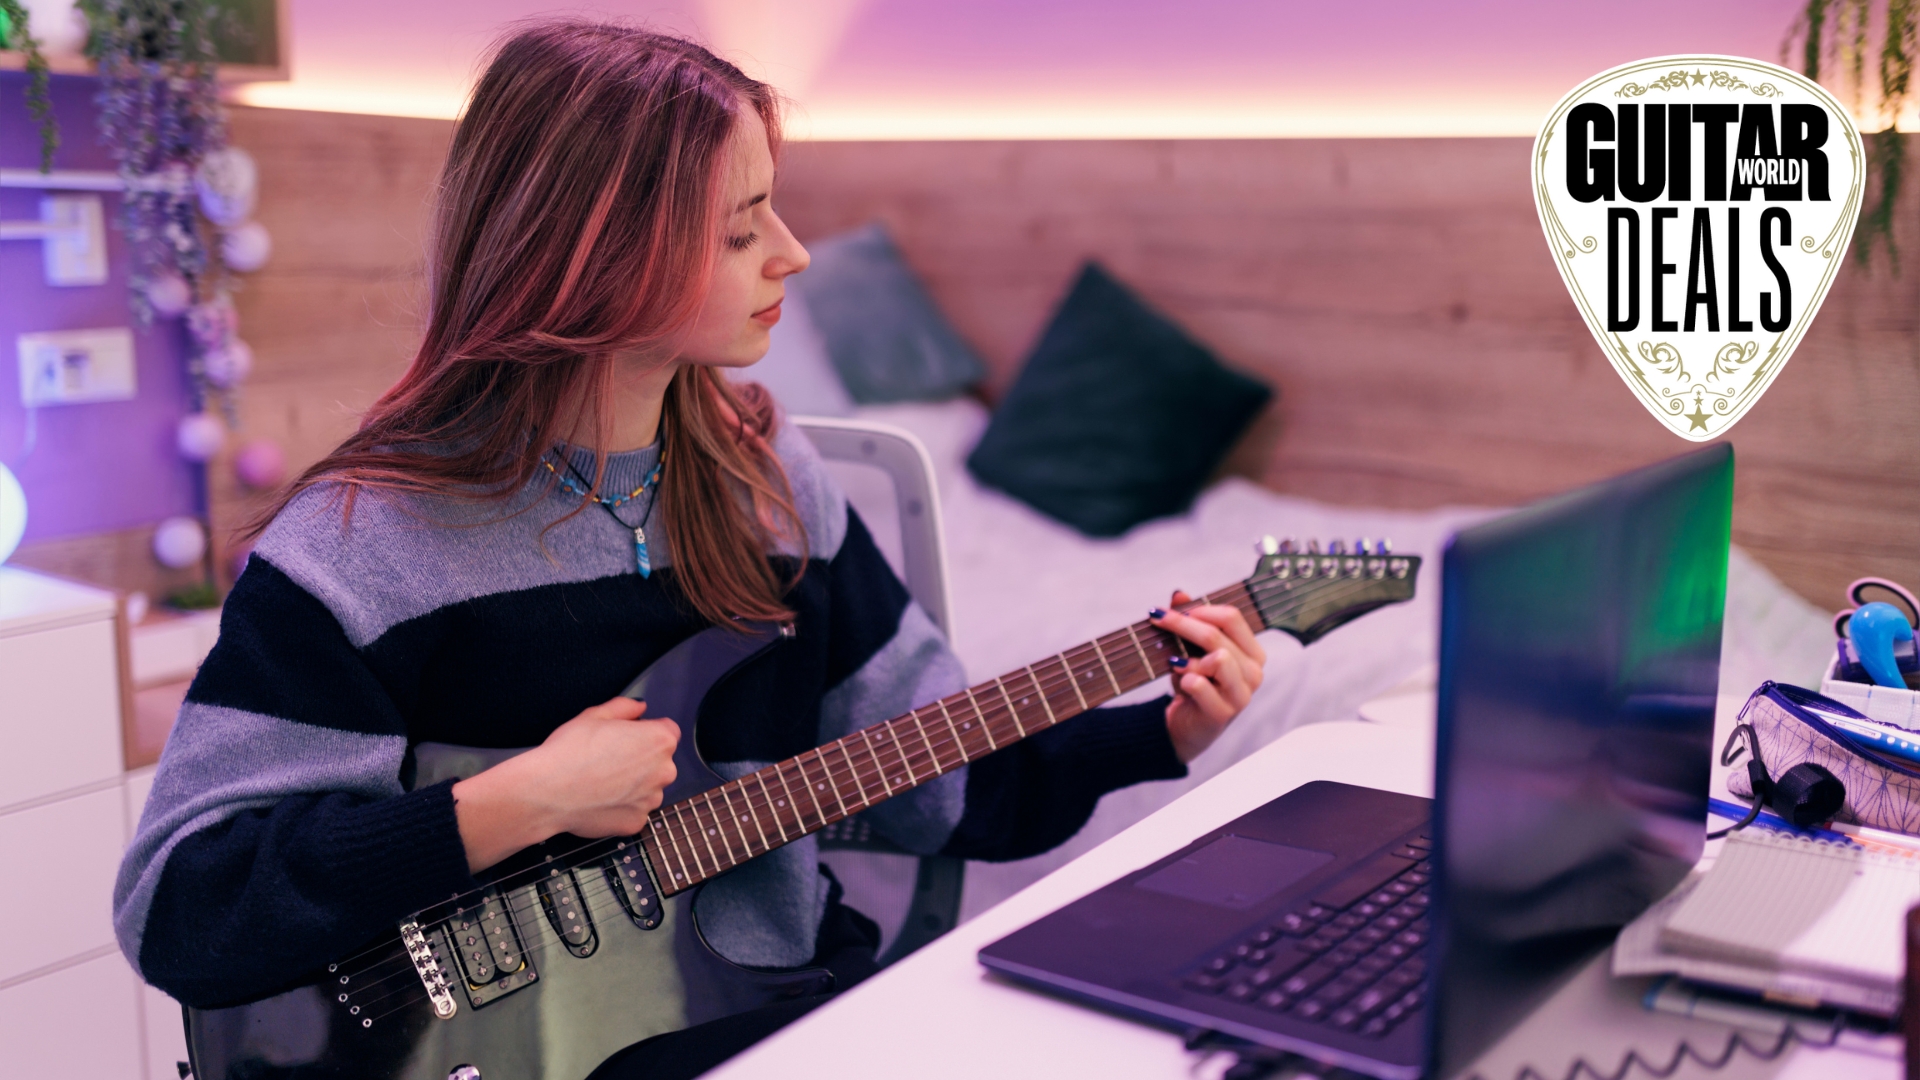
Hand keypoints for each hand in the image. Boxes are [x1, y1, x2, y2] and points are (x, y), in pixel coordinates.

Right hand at [451, 697, 678, 871]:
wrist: (548, 792)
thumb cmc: (569, 752)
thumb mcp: (595, 715)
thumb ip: (625, 707)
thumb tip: (640, 707)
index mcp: (659, 740)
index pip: (667, 731)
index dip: (645, 732)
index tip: (627, 738)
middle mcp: (663, 771)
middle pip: (660, 762)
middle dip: (642, 760)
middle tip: (610, 761)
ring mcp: (651, 800)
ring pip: (648, 789)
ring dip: (633, 786)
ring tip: (602, 782)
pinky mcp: (637, 822)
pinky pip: (634, 811)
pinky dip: (621, 807)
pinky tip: (599, 800)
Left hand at [1150, 591, 1266, 762]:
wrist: (1187, 726)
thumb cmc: (1194, 683)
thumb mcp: (1190, 650)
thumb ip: (1187, 621)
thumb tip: (1178, 593)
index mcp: (1252, 652)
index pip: (1232, 617)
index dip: (1200, 609)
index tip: (1173, 609)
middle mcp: (1254, 672)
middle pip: (1217, 635)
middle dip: (1181, 624)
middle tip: (1156, 619)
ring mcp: (1242, 695)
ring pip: (1218, 658)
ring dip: (1188, 657)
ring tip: (1175, 663)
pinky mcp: (1223, 713)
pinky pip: (1201, 684)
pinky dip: (1185, 679)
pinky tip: (1180, 682)